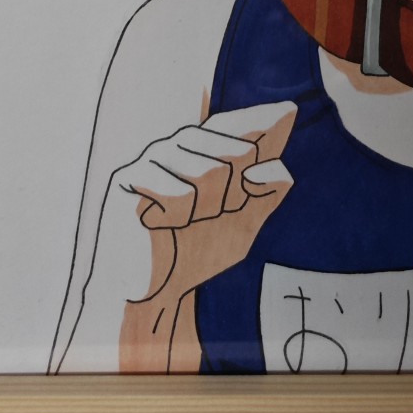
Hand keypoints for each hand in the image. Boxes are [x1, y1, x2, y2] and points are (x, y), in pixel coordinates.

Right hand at [83, 99, 295, 368]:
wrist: (153, 293)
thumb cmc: (196, 252)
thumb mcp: (244, 223)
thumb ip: (267, 193)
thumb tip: (276, 170)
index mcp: (211, 144)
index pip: (249, 125)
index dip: (269, 136)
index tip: (285, 119)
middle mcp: (182, 140)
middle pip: (237, 153)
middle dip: (232, 197)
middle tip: (206, 217)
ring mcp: (154, 154)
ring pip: (209, 173)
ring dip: (203, 212)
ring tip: (181, 222)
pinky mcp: (127, 176)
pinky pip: (180, 193)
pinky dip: (178, 219)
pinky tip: (159, 224)